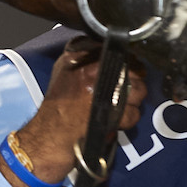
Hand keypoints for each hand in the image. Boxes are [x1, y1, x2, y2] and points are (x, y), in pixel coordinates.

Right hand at [1, 37, 146, 186]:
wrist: (48, 137)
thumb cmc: (55, 109)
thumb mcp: (62, 71)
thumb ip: (82, 58)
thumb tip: (106, 54)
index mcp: (79, 58)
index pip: (116, 49)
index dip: (126, 61)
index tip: (126, 69)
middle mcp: (91, 71)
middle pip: (132, 68)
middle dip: (133, 81)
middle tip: (125, 92)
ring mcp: (103, 91)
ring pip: (138, 90)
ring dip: (133, 101)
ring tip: (119, 108)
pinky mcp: (111, 112)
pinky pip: (133, 112)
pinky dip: (128, 120)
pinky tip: (114, 122)